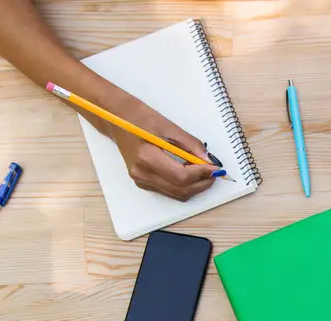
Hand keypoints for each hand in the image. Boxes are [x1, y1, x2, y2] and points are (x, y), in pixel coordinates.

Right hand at [107, 96, 221, 200]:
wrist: (114, 119)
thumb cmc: (138, 117)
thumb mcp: (167, 125)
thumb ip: (190, 145)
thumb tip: (208, 160)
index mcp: (146, 157)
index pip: (181, 177)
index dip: (202, 174)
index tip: (216, 167)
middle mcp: (142, 174)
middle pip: (180, 190)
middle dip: (202, 184)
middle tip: (214, 172)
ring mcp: (141, 180)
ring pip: (176, 194)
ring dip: (194, 186)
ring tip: (203, 171)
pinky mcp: (142, 182)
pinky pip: (169, 190)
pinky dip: (183, 184)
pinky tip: (189, 172)